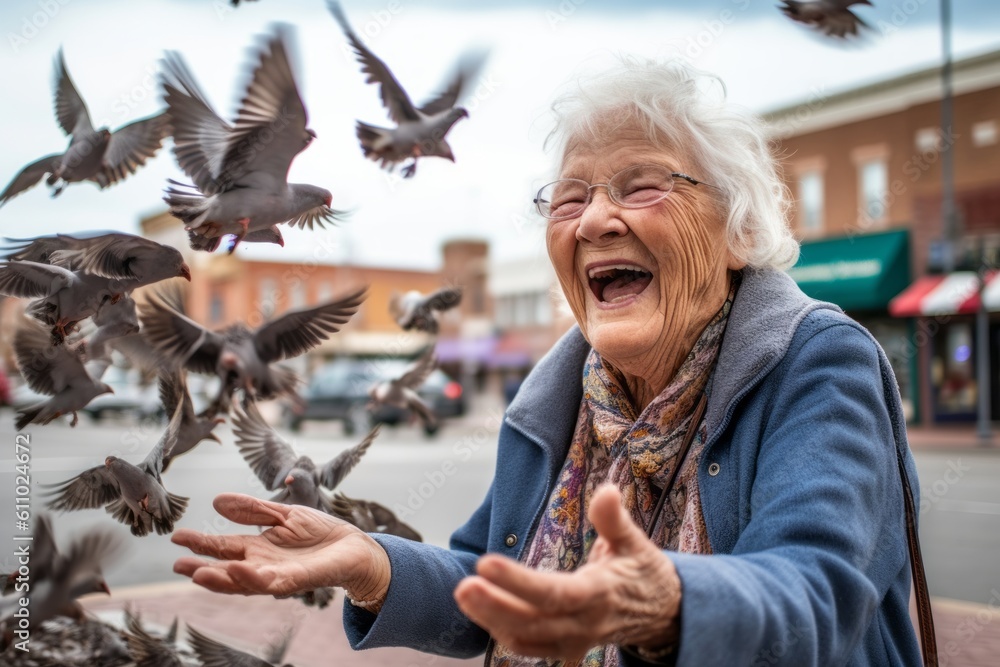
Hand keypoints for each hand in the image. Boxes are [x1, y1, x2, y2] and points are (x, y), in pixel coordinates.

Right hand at [172, 493, 390, 606]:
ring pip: (243, 582)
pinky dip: (254, 578)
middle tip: (177, 565)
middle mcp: (262, 565)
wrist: (354, 545)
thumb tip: (217, 501)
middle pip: (226, 569)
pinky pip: (272, 583)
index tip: (175, 537)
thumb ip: (254, 509)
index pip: (222, 546)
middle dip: (202, 568)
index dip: (200, 543)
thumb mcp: (284, 514)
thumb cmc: (319, 532)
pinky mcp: (297, 580)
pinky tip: (240, 569)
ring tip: (198, 573)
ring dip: (221, 579)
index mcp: (257, 548)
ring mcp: (278, 575)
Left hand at [453, 485, 680, 659]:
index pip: (553, 593)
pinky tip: (481, 612)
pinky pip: (530, 647)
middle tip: (462, 586)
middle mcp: (585, 624)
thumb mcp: (635, 542)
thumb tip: (607, 491)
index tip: (485, 564)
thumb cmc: (644, 572)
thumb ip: (615, 520)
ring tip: (463, 595)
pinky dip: (504, 632)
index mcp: (600, 594)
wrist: (665, 614)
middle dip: (494, 606)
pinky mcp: (567, 647)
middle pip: (532, 621)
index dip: (517, 582)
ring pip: (526, 638)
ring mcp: (575, 641)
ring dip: (491, 620)